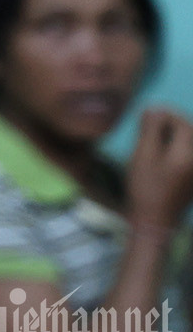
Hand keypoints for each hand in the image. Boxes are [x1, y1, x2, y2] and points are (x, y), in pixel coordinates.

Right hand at [125, 108, 192, 235]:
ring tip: (157, 136)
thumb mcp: (143, 156)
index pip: (183, 124)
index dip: (167, 115)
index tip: (149, 114)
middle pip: (191, 133)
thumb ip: (151, 130)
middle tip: (152, 123)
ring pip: (190, 144)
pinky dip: (180, 149)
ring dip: (177, 136)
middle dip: (174, 124)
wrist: (155, 221)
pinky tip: (166, 153)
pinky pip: (190, 156)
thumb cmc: (146, 188)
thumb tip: (156, 109)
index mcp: (187, 154)